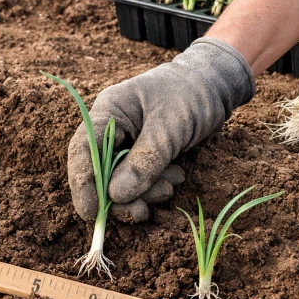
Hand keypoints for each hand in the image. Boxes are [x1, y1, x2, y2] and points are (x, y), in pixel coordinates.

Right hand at [68, 37, 255, 222]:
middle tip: (141, 211)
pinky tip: (175, 177)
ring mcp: (127, 144)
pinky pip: (139, 181)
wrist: (216, 85)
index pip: (83, 150)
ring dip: (143, 193)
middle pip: (100, 172)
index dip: (82, 183)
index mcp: (108, 112)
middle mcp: (112, 130)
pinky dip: (154, 187)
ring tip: (171, 184)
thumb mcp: (170, 126)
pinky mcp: (143, 155)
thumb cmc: (191, 93)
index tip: (91, 213)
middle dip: (119, 196)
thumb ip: (145, 160)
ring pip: (120, 182)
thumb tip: (117, 195)